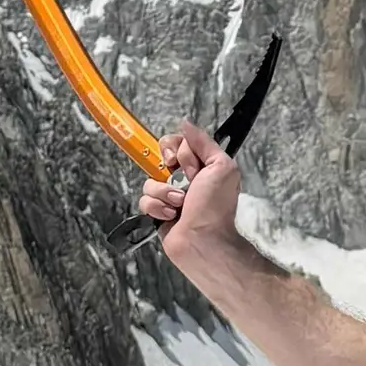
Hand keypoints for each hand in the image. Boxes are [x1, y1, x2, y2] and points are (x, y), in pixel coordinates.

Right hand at [141, 122, 241, 268]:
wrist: (204, 241)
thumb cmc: (216, 207)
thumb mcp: (221, 166)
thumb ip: (203, 142)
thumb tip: (185, 124)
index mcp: (201, 166)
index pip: (177, 143)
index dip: (179, 151)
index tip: (187, 165)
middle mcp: (184, 180)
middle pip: (159, 158)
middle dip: (169, 170)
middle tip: (184, 183)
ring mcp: (169, 197)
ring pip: (149, 181)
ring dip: (165, 193)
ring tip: (180, 205)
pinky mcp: (158, 213)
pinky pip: (144, 200)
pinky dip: (157, 208)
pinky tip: (171, 216)